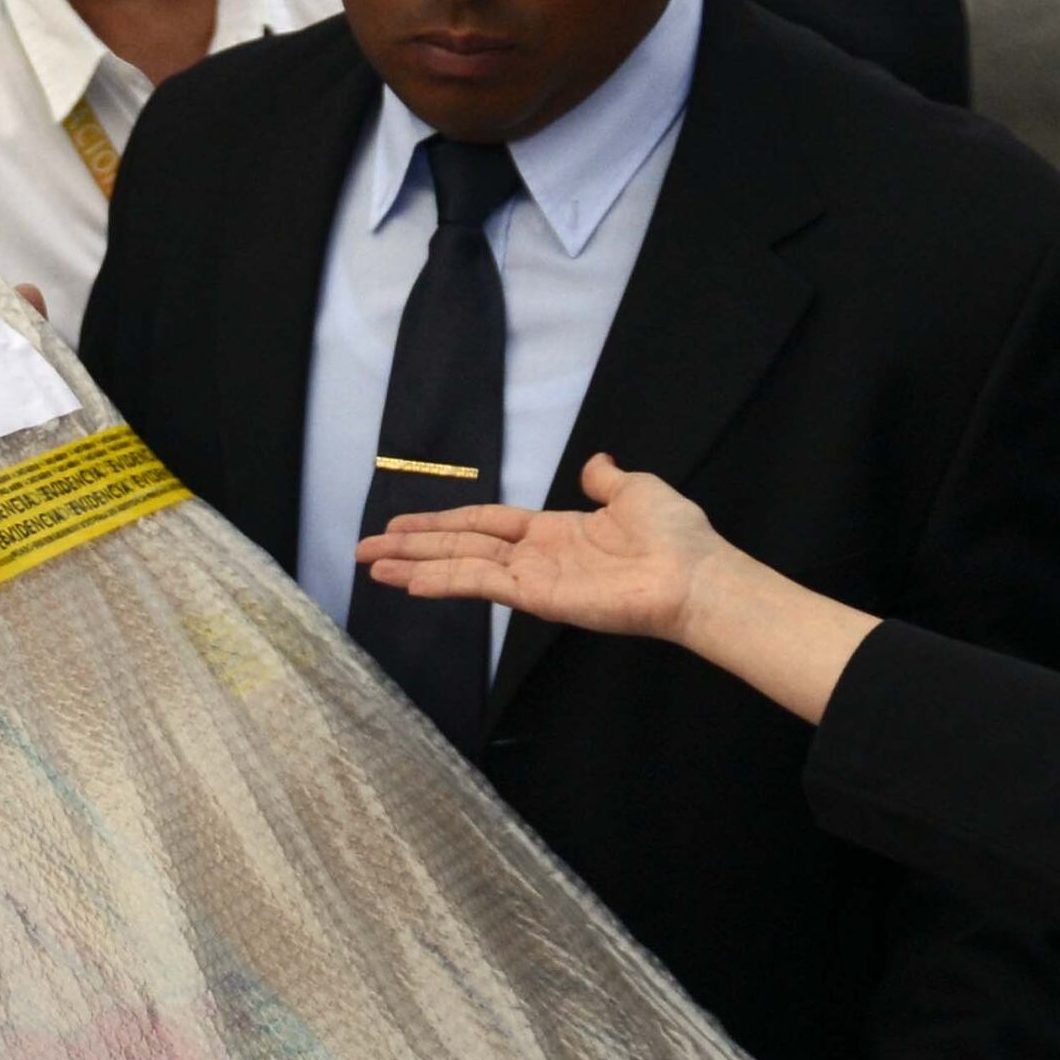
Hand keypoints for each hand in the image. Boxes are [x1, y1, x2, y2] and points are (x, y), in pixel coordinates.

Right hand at [358, 453, 730, 644]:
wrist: (695, 574)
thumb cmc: (675, 535)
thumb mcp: (635, 490)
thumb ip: (605, 480)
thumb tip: (595, 462)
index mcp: (552, 532)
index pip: (483, 524)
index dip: (442, 522)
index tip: (402, 524)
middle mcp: (534, 557)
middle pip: (459, 547)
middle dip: (411, 546)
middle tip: (364, 550)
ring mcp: (533, 580)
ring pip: (460, 566)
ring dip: (414, 566)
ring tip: (372, 566)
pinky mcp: (538, 597)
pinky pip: (482, 585)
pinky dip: (444, 582)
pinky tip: (410, 581)